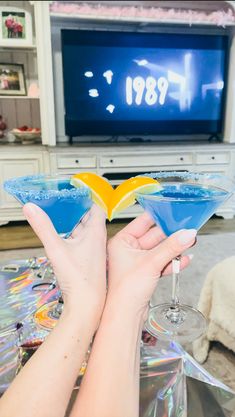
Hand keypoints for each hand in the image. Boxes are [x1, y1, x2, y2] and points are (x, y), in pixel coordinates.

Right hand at [23, 203, 106, 321]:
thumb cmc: (79, 279)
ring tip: (59, 219)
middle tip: (61, 204)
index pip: (95, 207)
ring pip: (84, 232)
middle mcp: (98, 241)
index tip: (73, 193)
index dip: (85, 198)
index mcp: (95, 233)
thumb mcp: (56, 248)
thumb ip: (43, 227)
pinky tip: (62, 241)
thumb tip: (31, 208)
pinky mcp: (89, 262)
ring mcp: (94, 252)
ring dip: (73, 224)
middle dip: (75, 210)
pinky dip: (72, 237)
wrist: (88, 305)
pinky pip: (82, 243)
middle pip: (88, 218)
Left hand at [107, 212, 195, 316]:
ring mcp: (136, 263)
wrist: (125, 315)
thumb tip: (187, 234)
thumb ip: (172, 247)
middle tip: (186, 230)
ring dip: (173, 249)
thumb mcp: (151, 262)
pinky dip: (171, 262)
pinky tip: (184, 260)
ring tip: (189, 243)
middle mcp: (127, 251)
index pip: (141, 223)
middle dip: (171, 235)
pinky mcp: (144, 274)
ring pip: (159, 251)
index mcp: (121, 242)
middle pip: (153, 237)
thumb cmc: (125, 290)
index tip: (172, 212)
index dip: (157, 216)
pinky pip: (160, 263)